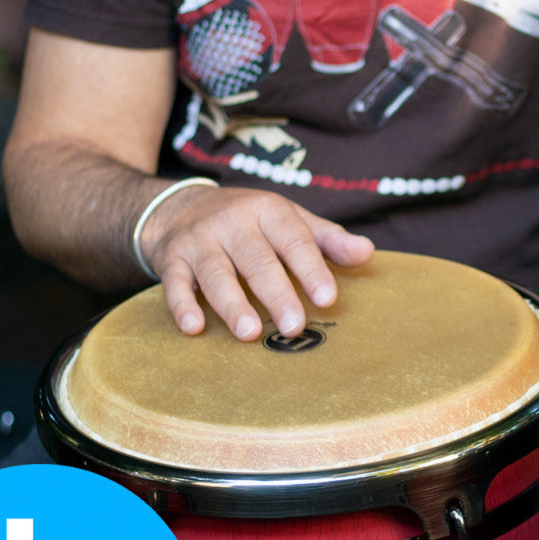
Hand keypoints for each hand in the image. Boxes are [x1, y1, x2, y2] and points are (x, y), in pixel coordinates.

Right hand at [139, 183, 374, 338]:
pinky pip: (174, 282)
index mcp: (268, 210)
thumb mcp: (289, 220)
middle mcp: (232, 222)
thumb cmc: (249, 222)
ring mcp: (199, 240)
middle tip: (294, 326)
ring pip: (216, 273)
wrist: (178, 206)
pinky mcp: (170, 259)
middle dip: (276, 293)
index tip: (327, 298)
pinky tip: (194, 327)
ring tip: (250, 333)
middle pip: (257, 260)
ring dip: (232, 304)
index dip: (311, 269)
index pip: (294, 240)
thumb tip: (367, 253)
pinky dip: (181, 305)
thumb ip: (327, 240)